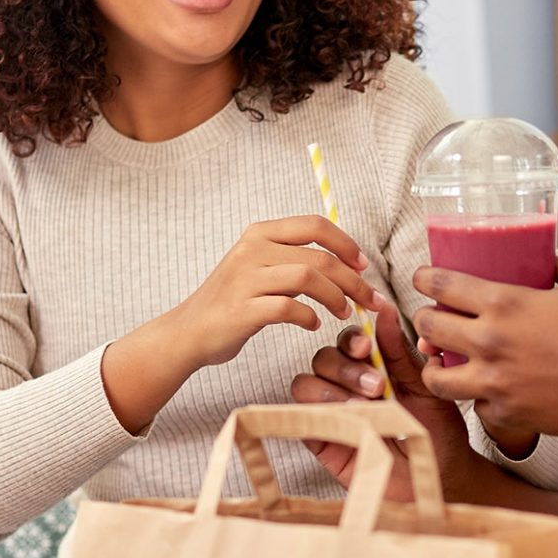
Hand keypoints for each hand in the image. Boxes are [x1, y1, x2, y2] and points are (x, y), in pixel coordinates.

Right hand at [162, 217, 378, 369]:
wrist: (188, 332)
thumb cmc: (232, 302)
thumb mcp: (258, 266)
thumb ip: (291, 257)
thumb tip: (342, 260)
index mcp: (259, 233)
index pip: (315, 225)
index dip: (346, 244)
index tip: (364, 266)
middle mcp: (252, 250)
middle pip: (319, 256)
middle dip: (352, 280)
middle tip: (369, 300)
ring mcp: (245, 279)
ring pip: (308, 278)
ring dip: (335, 298)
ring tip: (344, 313)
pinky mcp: (242, 310)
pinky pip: (289, 308)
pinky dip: (308, 317)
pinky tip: (313, 324)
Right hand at [290, 293, 475, 498]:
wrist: (441, 475)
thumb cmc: (437, 429)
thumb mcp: (423, 385)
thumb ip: (400, 351)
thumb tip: (385, 310)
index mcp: (372, 367)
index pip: (348, 341)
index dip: (352, 338)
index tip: (368, 348)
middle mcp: (347, 386)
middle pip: (323, 358)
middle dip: (347, 367)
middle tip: (378, 387)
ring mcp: (332, 413)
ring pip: (306, 383)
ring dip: (332, 389)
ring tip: (365, 407)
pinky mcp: (322, 442)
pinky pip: (302, 418)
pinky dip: (319, 413)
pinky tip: (350, 420)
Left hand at [413, 254, 557, 439]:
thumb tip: (552, 259)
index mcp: (505, 303)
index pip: (442, 284)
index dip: (424, 278)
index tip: (421, 278)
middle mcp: (491, 342)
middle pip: (429, 326)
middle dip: (424, 320)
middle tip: (430, 319)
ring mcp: (494, 382)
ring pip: (436, 377)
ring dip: (434, 366)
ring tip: (440, 362)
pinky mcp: (505, 413)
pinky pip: (475, 405)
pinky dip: (477, 397)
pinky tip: (485, 390)